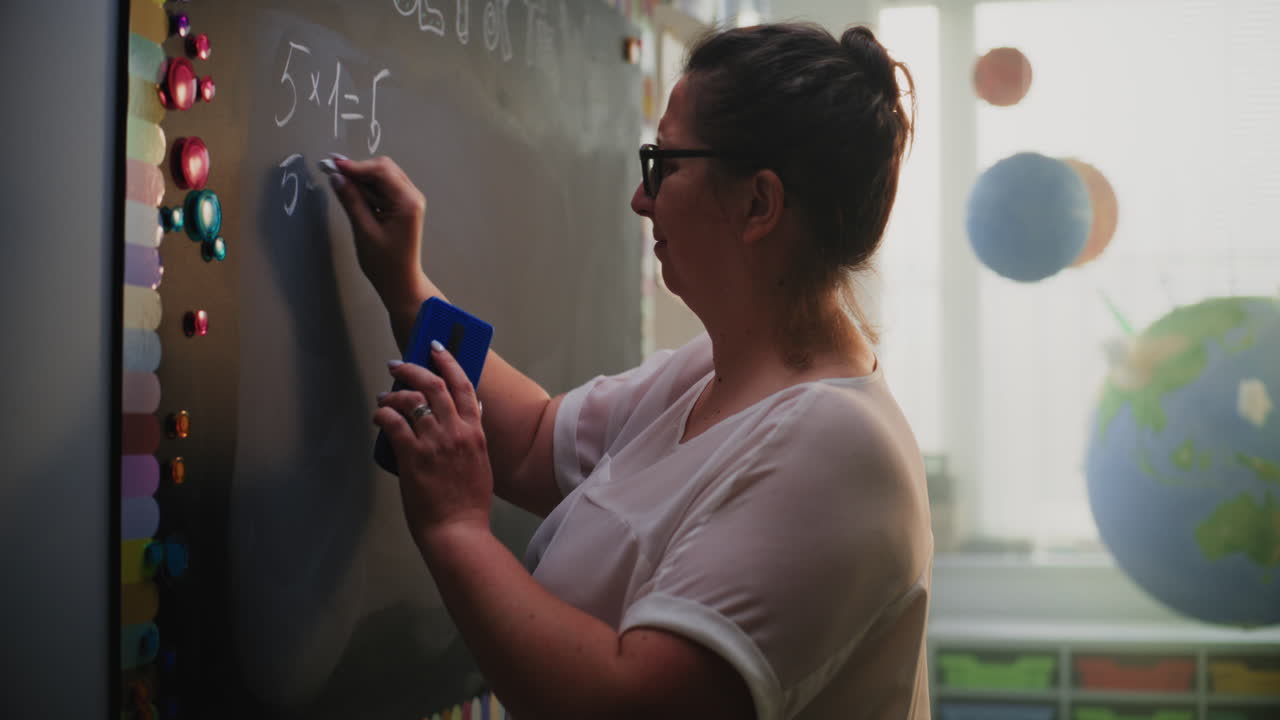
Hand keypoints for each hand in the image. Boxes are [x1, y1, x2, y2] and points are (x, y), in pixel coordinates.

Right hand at [328, 155, 430, 307]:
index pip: (380, 171)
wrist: (400, 282)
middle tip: (334, 176)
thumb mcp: (364, 231)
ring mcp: (409, 201)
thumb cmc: (385, 263)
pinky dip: (368, 190)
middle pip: (383, 169)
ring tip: (347, 194)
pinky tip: (357, 200)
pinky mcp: (402, 206)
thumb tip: (337, 177)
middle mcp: (412, 197)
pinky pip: (384, 188)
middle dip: (358, 171)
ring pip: (382, 177)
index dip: (355, 166)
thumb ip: (351, 201)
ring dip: (362, 181)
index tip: (332, 165)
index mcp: (407, 202)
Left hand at [374, 342, 492, 547]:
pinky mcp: (413, 456)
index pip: (464, 385)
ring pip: (411, 401)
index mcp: (475, 432)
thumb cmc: (468, 502)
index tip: (436, 349)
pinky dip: (383, 413)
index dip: (448, 362)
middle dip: (413, 369)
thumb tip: (475, 410)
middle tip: (399, 365)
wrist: (458, 529)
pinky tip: (378, 414)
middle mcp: (456, 431)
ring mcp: (434, 443)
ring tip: (385, 396)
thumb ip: (475, 435)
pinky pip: (393, 423)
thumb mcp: (480, 462)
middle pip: (433, 386)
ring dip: (394, 393)